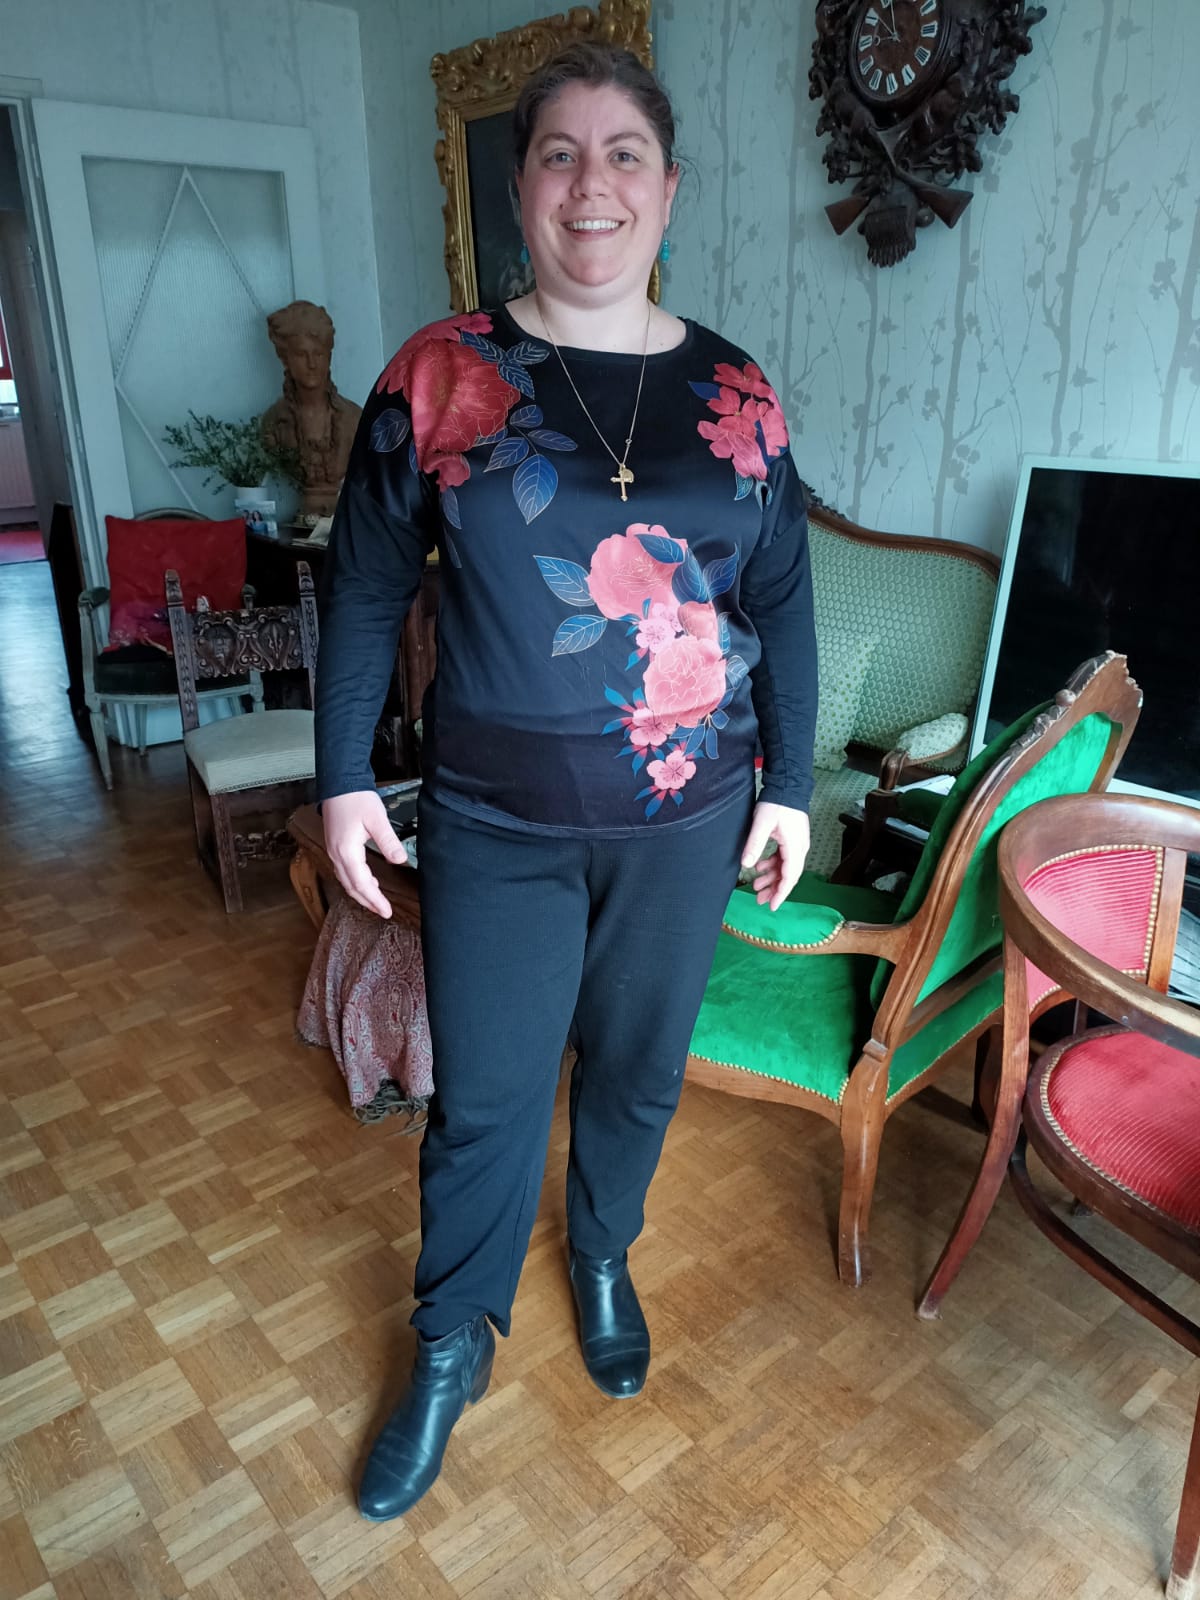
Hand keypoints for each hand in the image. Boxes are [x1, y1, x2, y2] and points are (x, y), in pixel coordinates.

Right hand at [322, 790, 407, 918]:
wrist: (338, 782)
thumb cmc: (356, 798)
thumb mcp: (377, 819)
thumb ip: (388, 841)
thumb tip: (400, 861)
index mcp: (346, 851)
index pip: (362, 884)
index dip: (374, 899)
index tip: (387, 911)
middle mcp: (336, 854)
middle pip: (351, 887)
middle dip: (367, 902)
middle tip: (383, 912)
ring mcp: (333, 850)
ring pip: (346, 880)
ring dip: (361, 893)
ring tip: (376, 901)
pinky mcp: (334, 845)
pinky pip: (343, 871)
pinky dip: (355, 881)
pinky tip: (367, 880)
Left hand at [740, 802, 810, 910]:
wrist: (788, 785)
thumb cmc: (776, 803)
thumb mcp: (762, 824)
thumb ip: (755, 844)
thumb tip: (746, 866)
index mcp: (795, 847)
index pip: (790, 876)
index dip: (781, 893)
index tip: (772, 906)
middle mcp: (799, 848)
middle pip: (788, 875)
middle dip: (774, 888)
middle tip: (759, 899)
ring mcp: (797, 843)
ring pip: (785, 867)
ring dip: (771, 877)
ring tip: (756, 885)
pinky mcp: (792, 839)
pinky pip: (783, 858)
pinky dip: (772, 864)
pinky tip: (760, 867)